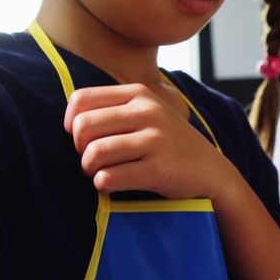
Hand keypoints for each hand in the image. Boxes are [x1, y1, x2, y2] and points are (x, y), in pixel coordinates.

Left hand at [64, 83, 233, 197]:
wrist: (210, 171)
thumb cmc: (168, 144)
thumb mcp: (148, 113)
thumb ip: (114, 109)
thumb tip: (69, 121)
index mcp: (140, 94)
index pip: (81, 99)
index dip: (72, 122)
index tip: (83, 139)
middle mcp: (149, 112)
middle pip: (84, 126)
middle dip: (79, 149)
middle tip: (92, 161)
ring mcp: (156, 140)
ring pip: (94, 153)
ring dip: (89, 169)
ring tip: (100, 173)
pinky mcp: (159, 169)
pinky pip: (109, 177)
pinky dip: (103, 185)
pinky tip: (113, 184)